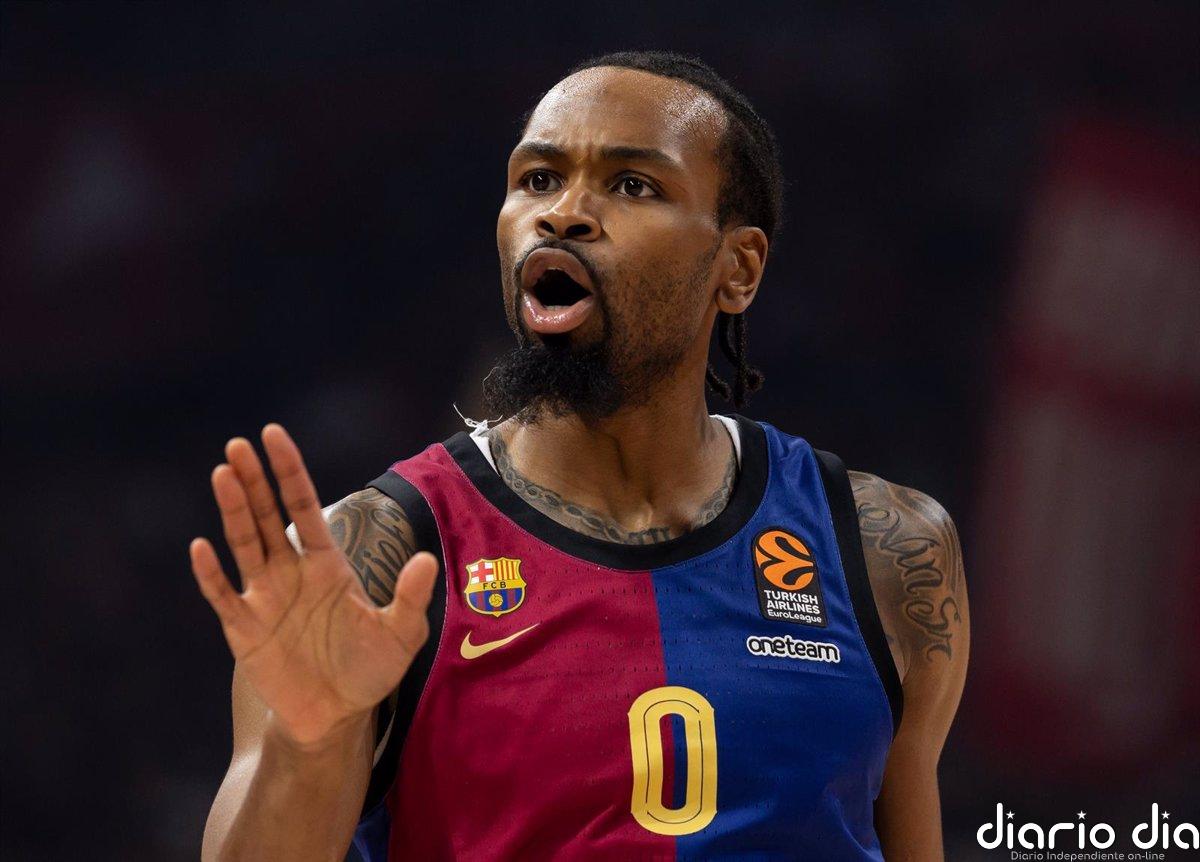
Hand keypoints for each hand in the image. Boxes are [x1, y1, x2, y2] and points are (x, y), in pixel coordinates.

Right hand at [190, 424, 437, 747]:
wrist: (337, 716)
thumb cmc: (369, 669)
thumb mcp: (401, 635)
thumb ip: (410, 597)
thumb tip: (426, 559)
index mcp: (326, 563)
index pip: (304, 507)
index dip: (289, 472)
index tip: (273, 434)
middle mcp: (290, 572)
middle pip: (267, 516)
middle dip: (254, 481)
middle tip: (239, 444)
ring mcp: (264, 598)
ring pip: (243, 545)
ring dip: (232, 511)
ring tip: (222, 473)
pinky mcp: (244, 630)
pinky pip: (224, 596)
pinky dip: (211, 574)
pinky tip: (201, 548)